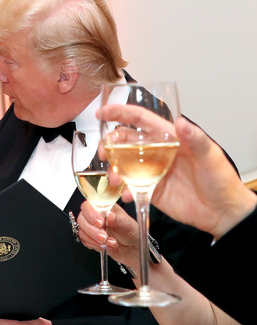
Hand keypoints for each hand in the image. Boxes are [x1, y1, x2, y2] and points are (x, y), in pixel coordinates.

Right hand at [77, 202, 141, 269]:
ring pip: (82, 231)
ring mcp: (91, 227)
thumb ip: (118, 220)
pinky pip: (84, 241)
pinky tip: (105, 246)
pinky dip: (94, 245)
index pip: (88, 205)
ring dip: (95, 239)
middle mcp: (95, 216)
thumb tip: (109, 216)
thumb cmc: (131, 232)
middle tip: (104, 237)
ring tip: (109, 242)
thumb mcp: (128, 225)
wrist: (132, 248)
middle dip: (93, 230)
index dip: (91, 214)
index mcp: (104, 207)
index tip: (100, 223)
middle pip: (82, 219)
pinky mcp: (90, 238)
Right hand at [98, 104, 256, 239]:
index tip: (103, 112)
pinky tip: (128, 195)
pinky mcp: (149, 189)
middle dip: (109, 143)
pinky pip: (130, 187)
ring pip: (122, 164)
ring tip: (115, 178)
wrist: (221, 212)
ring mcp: (151, 171)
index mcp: (169, 138)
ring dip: (113, 168)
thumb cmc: (220, 180)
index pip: (141, 120)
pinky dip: (124, 190)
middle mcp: (156, 152)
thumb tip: (181, 123)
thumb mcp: (210, 156)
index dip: (120, 113)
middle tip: (104, 152)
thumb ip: (195, 139)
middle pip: (125, 141)